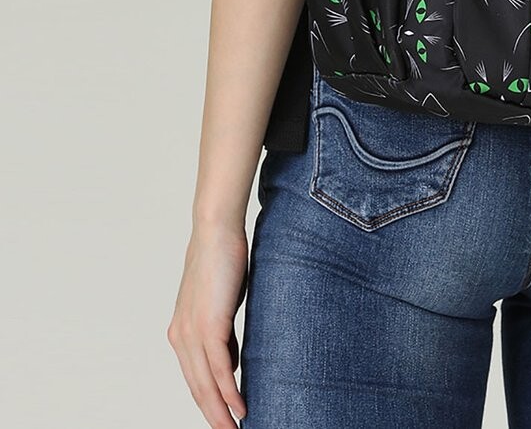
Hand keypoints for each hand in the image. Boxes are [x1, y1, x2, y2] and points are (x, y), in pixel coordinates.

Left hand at [167, 220, 249, 426]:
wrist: (215, 230)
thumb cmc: (221, 261)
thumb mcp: (220, 305)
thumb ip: (222, 335)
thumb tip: (230, 364)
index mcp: (181, 332)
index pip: (194, 378)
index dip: (207, 403)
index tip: (222, 420)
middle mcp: (181, 336)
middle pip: (196, 388)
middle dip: (212, 415)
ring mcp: (192, 331)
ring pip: (205, 384)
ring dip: (220, 411)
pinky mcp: (209, 324)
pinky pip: (219, 367)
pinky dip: (228, 390)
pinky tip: (238, 407)